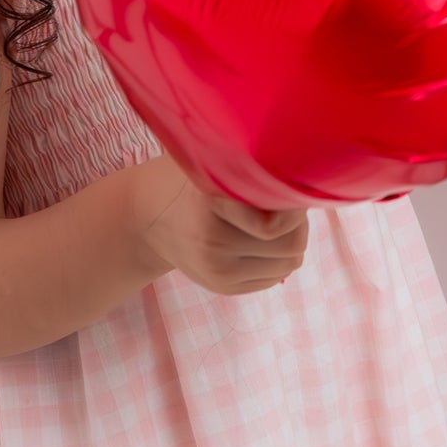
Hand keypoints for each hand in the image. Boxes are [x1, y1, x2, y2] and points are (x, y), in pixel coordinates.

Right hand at [131, 158, 308, 296]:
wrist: (146, 218)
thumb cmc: (189, 178)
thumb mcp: (210, 159)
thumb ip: (246, 163)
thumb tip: (300, 166)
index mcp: (211, 204)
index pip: (278, 224)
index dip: (296, 206)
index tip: (291, 187)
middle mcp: (214, 243)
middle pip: (290, 246)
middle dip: (300, 224)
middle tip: (291, 204)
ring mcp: (218, 271)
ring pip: (288, 264)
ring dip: (294, 242)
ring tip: (280, 220)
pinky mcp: (223, 287)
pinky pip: (273, 277)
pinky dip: (279, 258)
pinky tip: (266, 239)